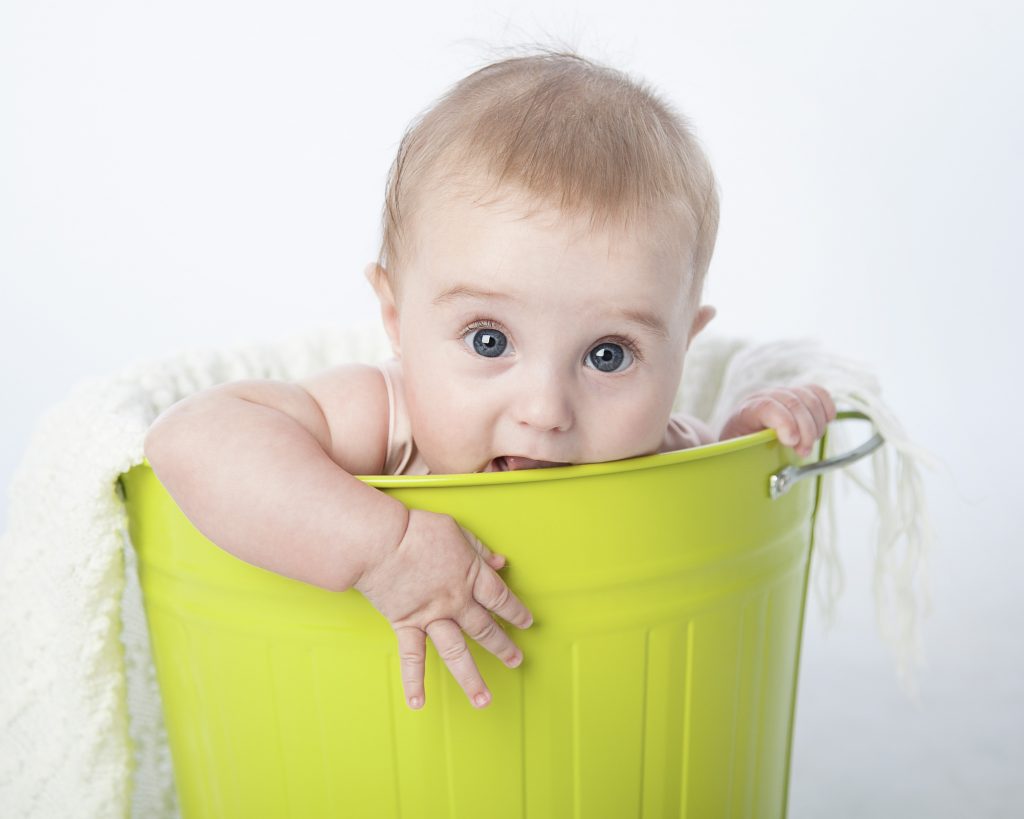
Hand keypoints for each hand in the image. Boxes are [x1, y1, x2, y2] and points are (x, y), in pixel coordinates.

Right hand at [353, 508, 532, 710]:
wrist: (380, 540)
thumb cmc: (416, 530)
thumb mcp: (456, 531)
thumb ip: (479, 549)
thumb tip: (501, 562)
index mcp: (470, 575)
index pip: (500, 598)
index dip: (516, 610)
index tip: (527, 622)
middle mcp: (455, 601)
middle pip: (485, 628)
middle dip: (503, 646)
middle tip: (516, 661)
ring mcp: (431, 616)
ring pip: (456, 652)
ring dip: (471, 678)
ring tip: (484, 700)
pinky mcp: (406, 624)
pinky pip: (412, 657)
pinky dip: (414, 681)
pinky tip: (418, 703)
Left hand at [717, 384, 836, 456]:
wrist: (742, 437)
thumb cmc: (743, 449)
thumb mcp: (737, 456)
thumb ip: (749, 454)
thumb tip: (761, 465)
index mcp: (745, 411)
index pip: (766, 406)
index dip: (784, 422)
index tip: (792, 441)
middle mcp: (765, 397)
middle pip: (793, 403)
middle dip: (805, 430)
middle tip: (803, 451)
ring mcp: (783, 394)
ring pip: (809, 399)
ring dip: (816, 425)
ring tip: (808, 444)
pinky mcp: (798, 395)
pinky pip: (819, 394)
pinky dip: (826, 409)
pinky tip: (823, 425)